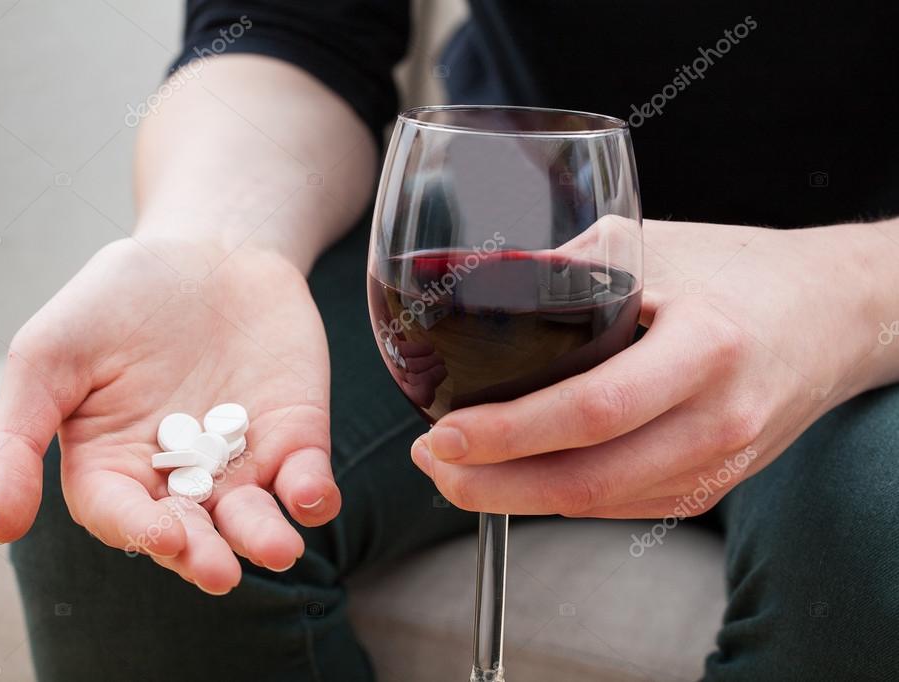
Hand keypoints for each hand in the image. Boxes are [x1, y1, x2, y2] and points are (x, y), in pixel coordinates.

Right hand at [0, 237, 339, 593]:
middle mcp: (178, 477)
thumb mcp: (48, 353)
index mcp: (113, 465)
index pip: (121, 514)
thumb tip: (1, 526)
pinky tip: (311, 495)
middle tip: (220, 572)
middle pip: (191, 531)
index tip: (161, 536)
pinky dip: (311, 492)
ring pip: (252, 516)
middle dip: (205, 554)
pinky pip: (305, 476)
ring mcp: (240, 460)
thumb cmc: (117, 300)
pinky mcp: (294, 435)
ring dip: (265, 537)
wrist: (206, 248)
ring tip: (278, 549)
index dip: (139, 530)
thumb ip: (16, 435)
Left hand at [411, 219, 881, 516]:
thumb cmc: (738, 271)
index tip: (443, 434)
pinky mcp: (713, 486)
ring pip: (599, 505)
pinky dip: (560, 498)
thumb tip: (476, 289)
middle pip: (587, 481)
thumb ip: (568, 269)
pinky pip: (623, 505)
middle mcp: (717, 421)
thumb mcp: (651, 246)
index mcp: (704, 349)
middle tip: (432, 462)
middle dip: (492, 484)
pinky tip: (516, 477)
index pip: (591, 410)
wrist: (832, 316)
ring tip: (456, 472)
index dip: (508, 433)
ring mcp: (719, 465)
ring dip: (516, 498)